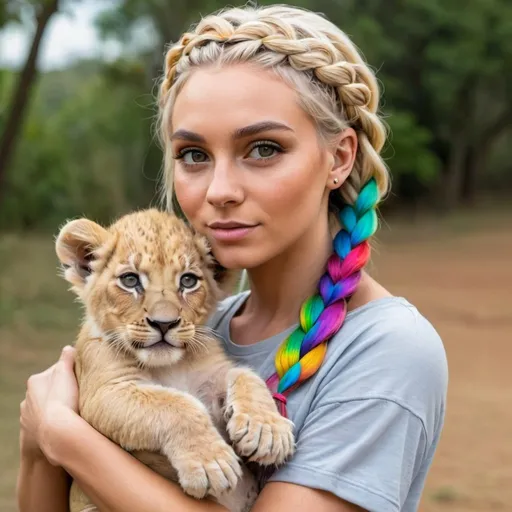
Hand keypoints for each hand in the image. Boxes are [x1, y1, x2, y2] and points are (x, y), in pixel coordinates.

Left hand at [20, 346, 78, 464]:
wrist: (56, 432)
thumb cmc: (63, 399)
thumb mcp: (66, 372)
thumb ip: (67, 358)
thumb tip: (69, 348)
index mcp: (35, 381)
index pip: (55, 371)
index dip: (70, 374)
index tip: (80, 379)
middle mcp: (27, 398)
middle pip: (49, 390)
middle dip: (61, 391)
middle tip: (77, 395)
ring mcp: (27, 416)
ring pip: (45, 407)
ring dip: (55, 407)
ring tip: (71, 411)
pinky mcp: (31, 432)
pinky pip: (44, 423)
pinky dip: (52, 421)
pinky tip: (63, 423)